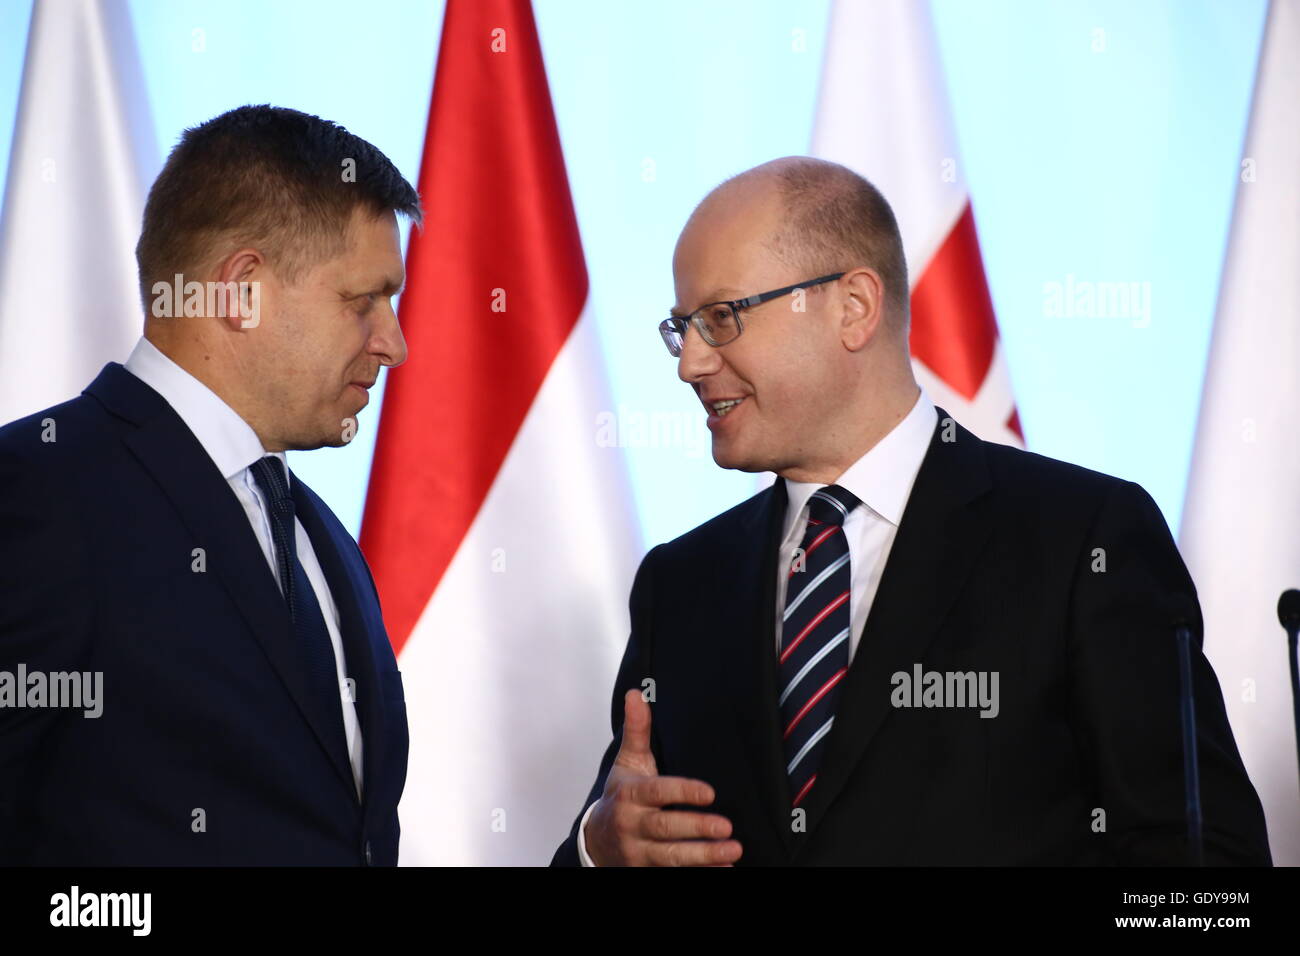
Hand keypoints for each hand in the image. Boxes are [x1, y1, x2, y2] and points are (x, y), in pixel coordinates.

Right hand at [584, 689, 742, 865]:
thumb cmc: (621, 796)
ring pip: (671, 857)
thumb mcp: (627, 762)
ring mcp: (638, 852)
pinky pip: (672, 874)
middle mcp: (632, 824)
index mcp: (630, 794)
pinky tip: (723, 871)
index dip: (682, 792)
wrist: (596, 840)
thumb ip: (637, 729)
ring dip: (703, 856)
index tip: (709, 793)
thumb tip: (637, 694)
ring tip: (733, 850)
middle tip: (726, 826)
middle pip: (665, 828)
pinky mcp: (646, 870)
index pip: (657, 792)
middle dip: (696, 828)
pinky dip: (699, 874)